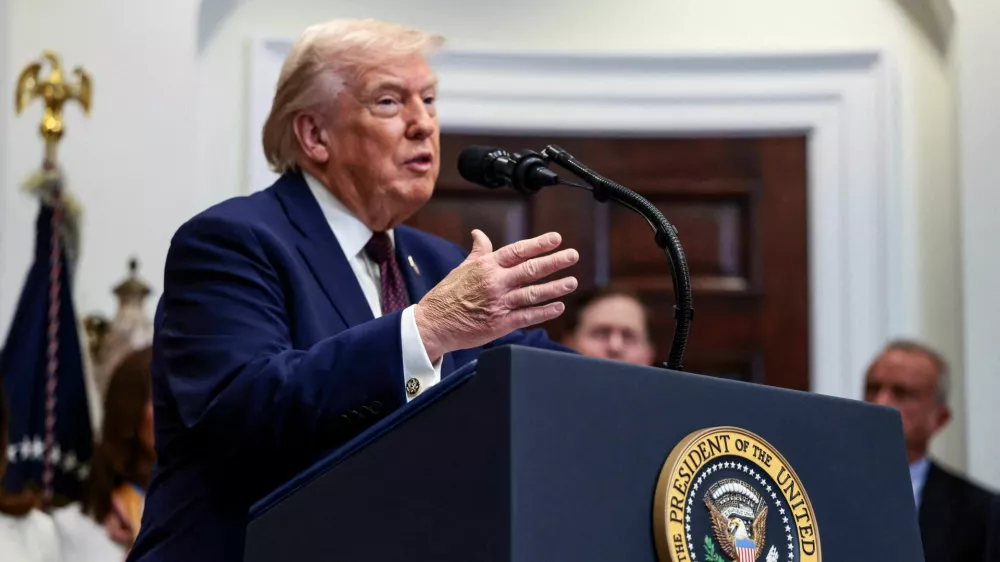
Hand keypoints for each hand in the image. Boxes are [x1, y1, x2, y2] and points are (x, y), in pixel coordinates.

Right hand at [414, 230, 578, 360]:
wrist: (433, 324)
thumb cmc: (447, 295)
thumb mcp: (462, 268)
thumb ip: (478, 252)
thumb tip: (478, 233)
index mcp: (486, 266)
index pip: (518, 251)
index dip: (539, 244)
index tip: (557, 238)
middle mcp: (495, 283)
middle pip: (531, 270)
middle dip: (555, 262)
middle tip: (573, 255)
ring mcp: (499, 303)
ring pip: (533, 293)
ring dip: (555, 288)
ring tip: (572, 282)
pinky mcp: (500, 324)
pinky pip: (527, 316)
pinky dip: (545, 312)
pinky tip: (558, 307)